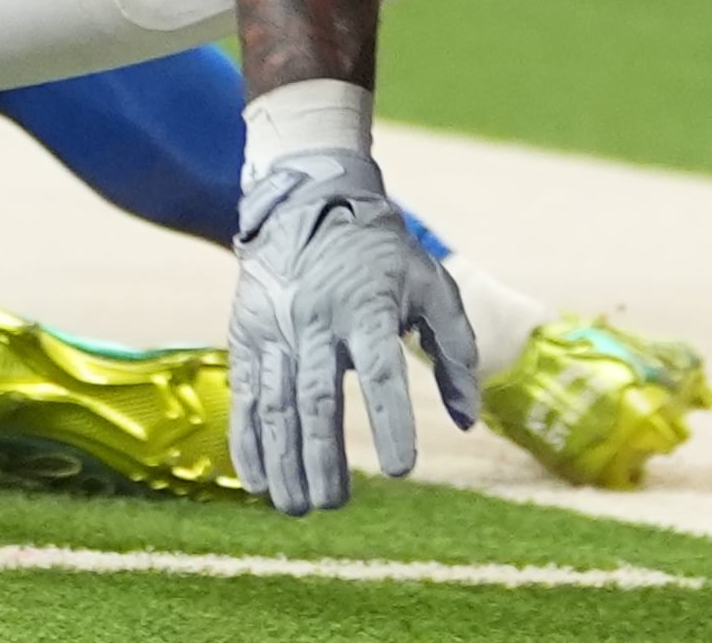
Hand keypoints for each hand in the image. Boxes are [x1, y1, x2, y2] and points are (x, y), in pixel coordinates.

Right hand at [229, 148, 479, 514]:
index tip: (402, 470)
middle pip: (318, 398)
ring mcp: (276, 329)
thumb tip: (466, 420)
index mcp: (368, 307)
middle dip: (324, 458)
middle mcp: (317, 320)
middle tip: (335, 505)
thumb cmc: (383, 255)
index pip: (381, 371)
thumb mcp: (432, 286)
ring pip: (276, 404)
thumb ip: (456, 351)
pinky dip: (247, 442)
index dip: (391, 421)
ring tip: (299, 507)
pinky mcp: (246, 336)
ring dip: (285, 460)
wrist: (309, 203)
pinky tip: (258, 482)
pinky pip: (244, 397)